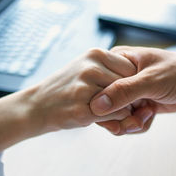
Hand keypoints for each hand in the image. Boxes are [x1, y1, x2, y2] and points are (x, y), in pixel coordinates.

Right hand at [0, 48, 135, 151]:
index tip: (125, 94)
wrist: (36, 107)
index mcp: (95, 54)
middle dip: (129, 99)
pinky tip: (100, 120)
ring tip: (107, 113)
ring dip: (123, 112)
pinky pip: (116, 116)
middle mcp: (91, 67)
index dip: (132, 84)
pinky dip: (115, 121)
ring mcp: (85, 88)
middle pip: (131, 86)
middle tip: (117, 107)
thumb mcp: (86, 69)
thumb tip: (139, 83)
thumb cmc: (67, 89)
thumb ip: (111, 71)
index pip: (133, 69)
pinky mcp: (83, 110)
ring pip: (126, 102)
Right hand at [90, 46, 175, 134]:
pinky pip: (127, 122)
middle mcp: (118, 76)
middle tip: (135, 120)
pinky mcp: (137, 104)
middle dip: (119, 119)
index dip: (102, 105)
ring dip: (130, 123)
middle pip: (102, 106)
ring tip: (146, 116)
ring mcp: (128, 92)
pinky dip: (138, 124)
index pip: (94, 86)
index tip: (118, 114)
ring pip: (115, 117)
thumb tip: (95, 106)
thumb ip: (123, 92)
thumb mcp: (151, 81)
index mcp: (116, 60)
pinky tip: (150, 115)